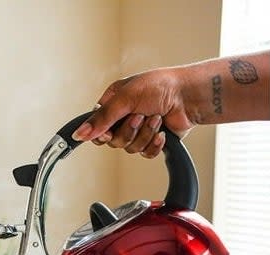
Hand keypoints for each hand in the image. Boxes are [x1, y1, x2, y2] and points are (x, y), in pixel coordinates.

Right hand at [73, 68, 195, 156]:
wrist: (189, 97)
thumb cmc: (161, 86)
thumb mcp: (125, 98)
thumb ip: (101, 118)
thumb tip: (80, 133)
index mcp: (113, 103)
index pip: (97, 127)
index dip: (102, 133)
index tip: (109, 131)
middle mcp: (124, 117)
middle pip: (113, 141)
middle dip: (129, 130)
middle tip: (140, 116)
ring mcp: (138, 130)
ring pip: (130, 148)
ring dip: (145, 134)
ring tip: (156, 118)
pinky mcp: (152, 141)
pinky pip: (145, 153)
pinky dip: (154, 143)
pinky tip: (162, 132)